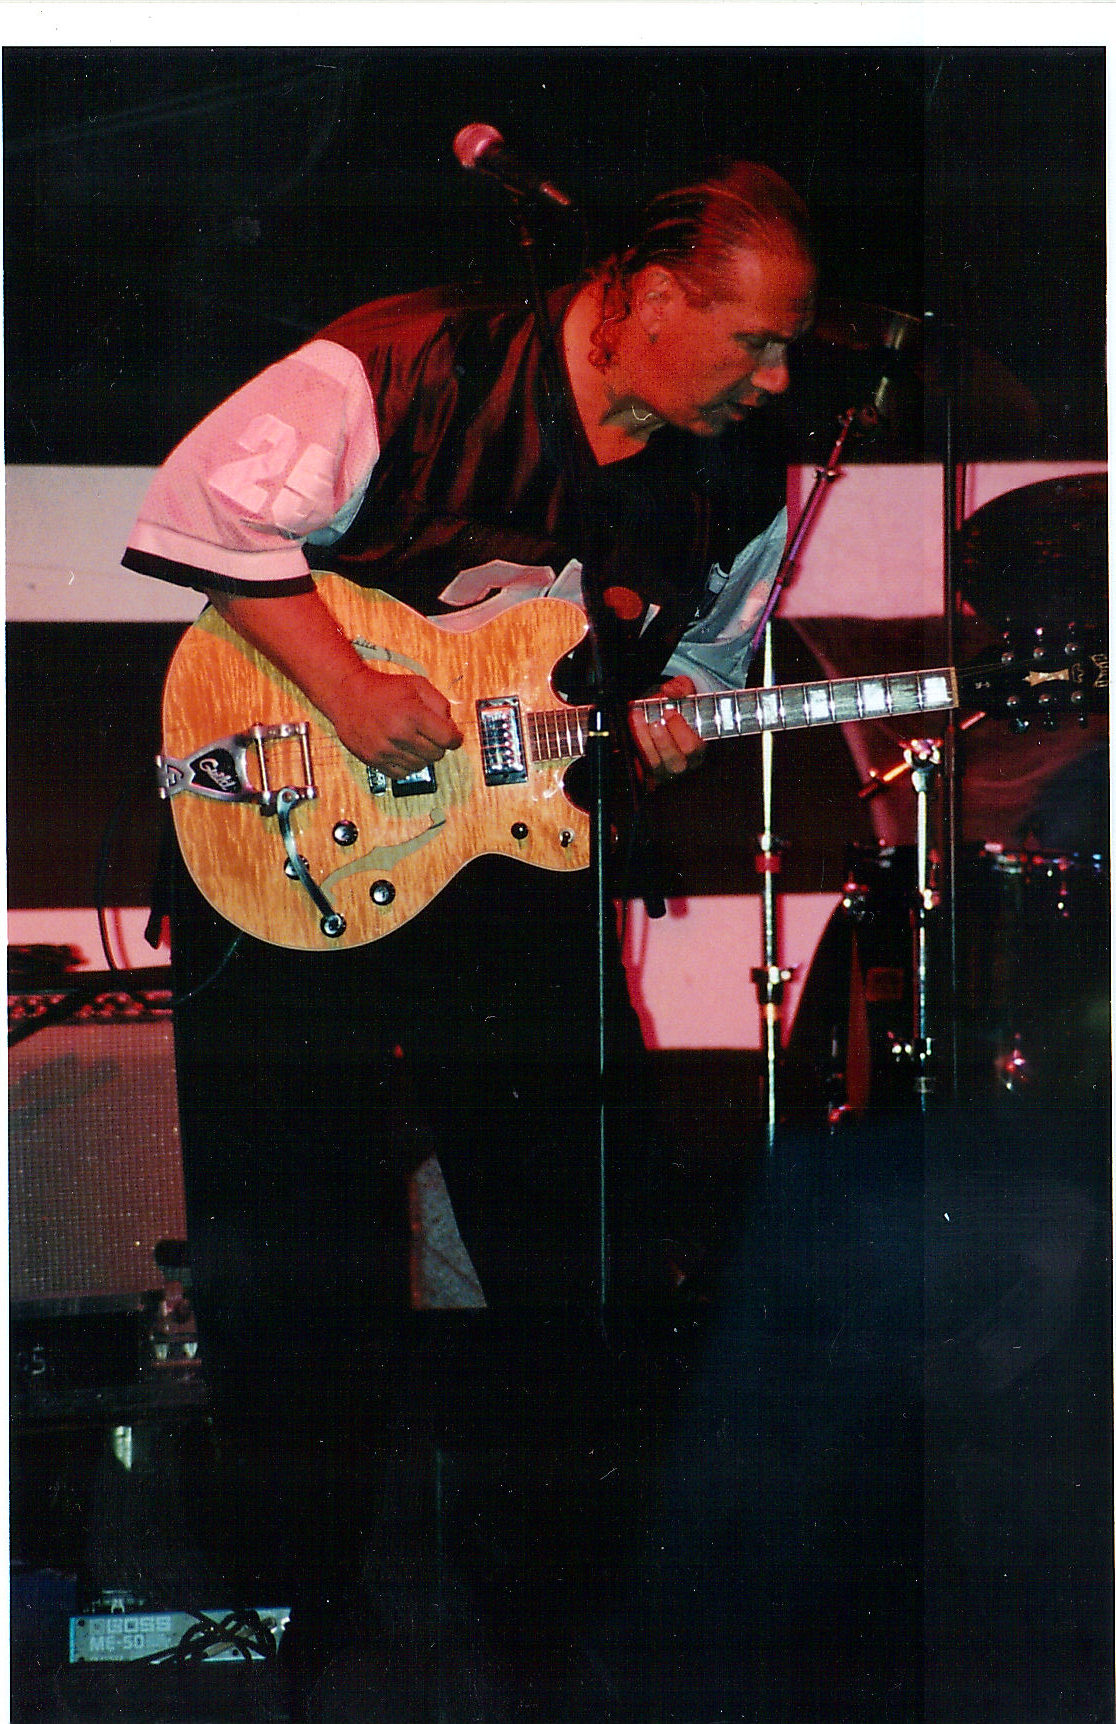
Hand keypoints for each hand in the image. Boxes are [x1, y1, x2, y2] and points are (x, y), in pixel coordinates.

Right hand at [330, 663, 462, 776]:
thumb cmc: (383, 689)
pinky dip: (407, 766)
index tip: (454, 738)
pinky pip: (401, 774)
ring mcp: (385, 749)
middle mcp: (399, 734)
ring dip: (422, 756)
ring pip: (420, 766)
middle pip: (436, 754)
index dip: (455, 739)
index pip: (447, 739)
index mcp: (413, 714)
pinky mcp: (373, 759)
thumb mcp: (418, 685)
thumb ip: (440, 704)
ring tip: (414, 741)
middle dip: (438, 745)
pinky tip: (403, 752)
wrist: (348, 694)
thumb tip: (452, 727)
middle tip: (430, 736)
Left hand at [629, 675, 705, 782]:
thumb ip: (681, 687)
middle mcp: (685, 763)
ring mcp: (666, 770)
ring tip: (637, 718)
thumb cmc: (679, 707)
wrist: (663, 716)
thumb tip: (670, 690)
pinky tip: (631, 725)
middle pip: (676, 762)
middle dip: (664, 740)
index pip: (693, 747)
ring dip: (644, 740)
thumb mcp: (684, 692)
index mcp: (699, 746)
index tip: (670, 712)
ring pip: (655, 764)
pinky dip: (634, 745)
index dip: (681, 731)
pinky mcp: (649, 772)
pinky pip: (640, 766)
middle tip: (655, 721)